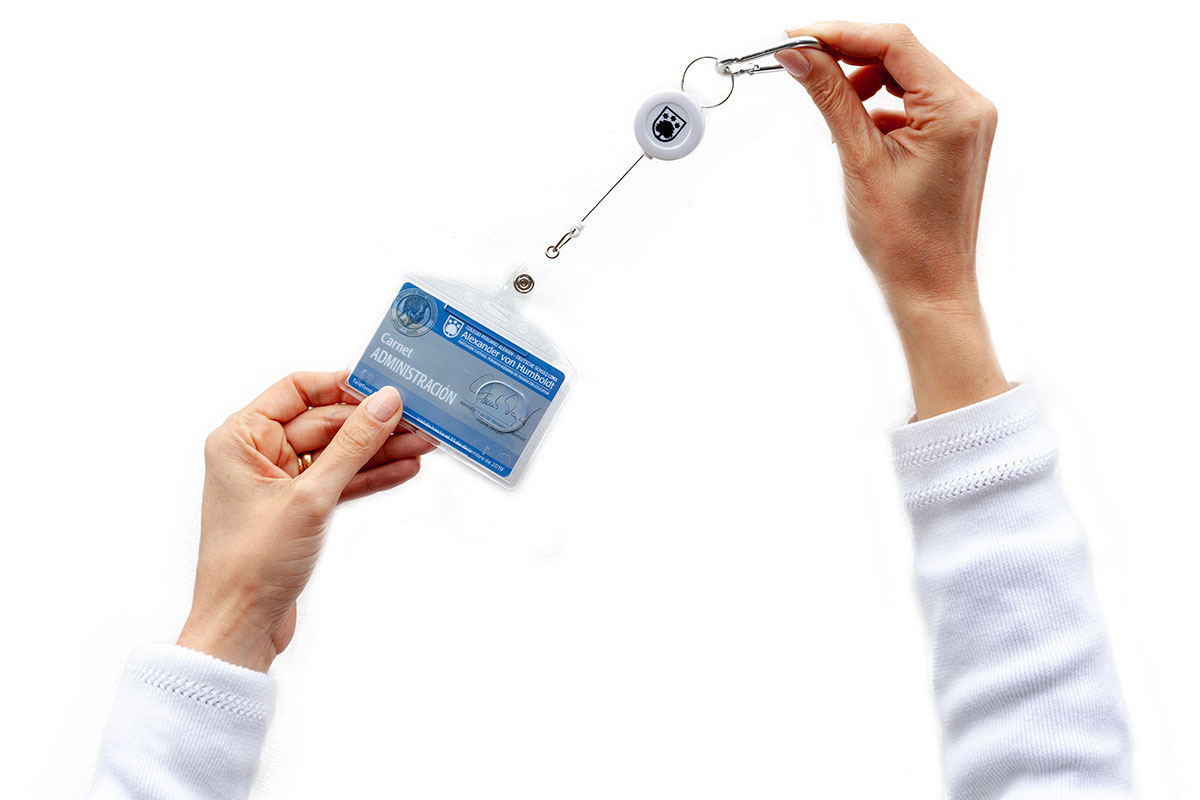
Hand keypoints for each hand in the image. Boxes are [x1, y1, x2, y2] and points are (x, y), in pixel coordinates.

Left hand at [177, 372, 434, 670]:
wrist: (241, 628)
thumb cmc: (251, 565)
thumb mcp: (311, 497)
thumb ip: (353, 446)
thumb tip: (385, 403)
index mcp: (240, 439)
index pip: (297, 391)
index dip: (343, 386)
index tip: (384, 386)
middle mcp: (256, 454)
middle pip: (325, 422)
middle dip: (372, 423)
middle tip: (418, 419)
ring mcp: (279, 482)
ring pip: (337, 453)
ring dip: (379, 450)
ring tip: (424, 442)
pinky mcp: (298, 509)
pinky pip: (339, 481)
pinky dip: (369, 476)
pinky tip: (404, 468)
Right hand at [777, 22, 1009, 417]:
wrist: (930, 288)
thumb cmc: (904, 241)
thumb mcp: (859, 160)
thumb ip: (831, 98)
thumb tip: (801, 55)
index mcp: (956, 108)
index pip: (894, 43)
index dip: (840, 33)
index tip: (796, 38)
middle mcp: (970, 106)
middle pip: (901, 52)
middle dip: (848, 54)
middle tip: (798, 61)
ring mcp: (965, 121)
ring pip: (904, 74)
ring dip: (861, 80)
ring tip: (830, 109)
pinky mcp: (953, 135)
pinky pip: (911, 100)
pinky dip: (877, 105)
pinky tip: (854, 131)